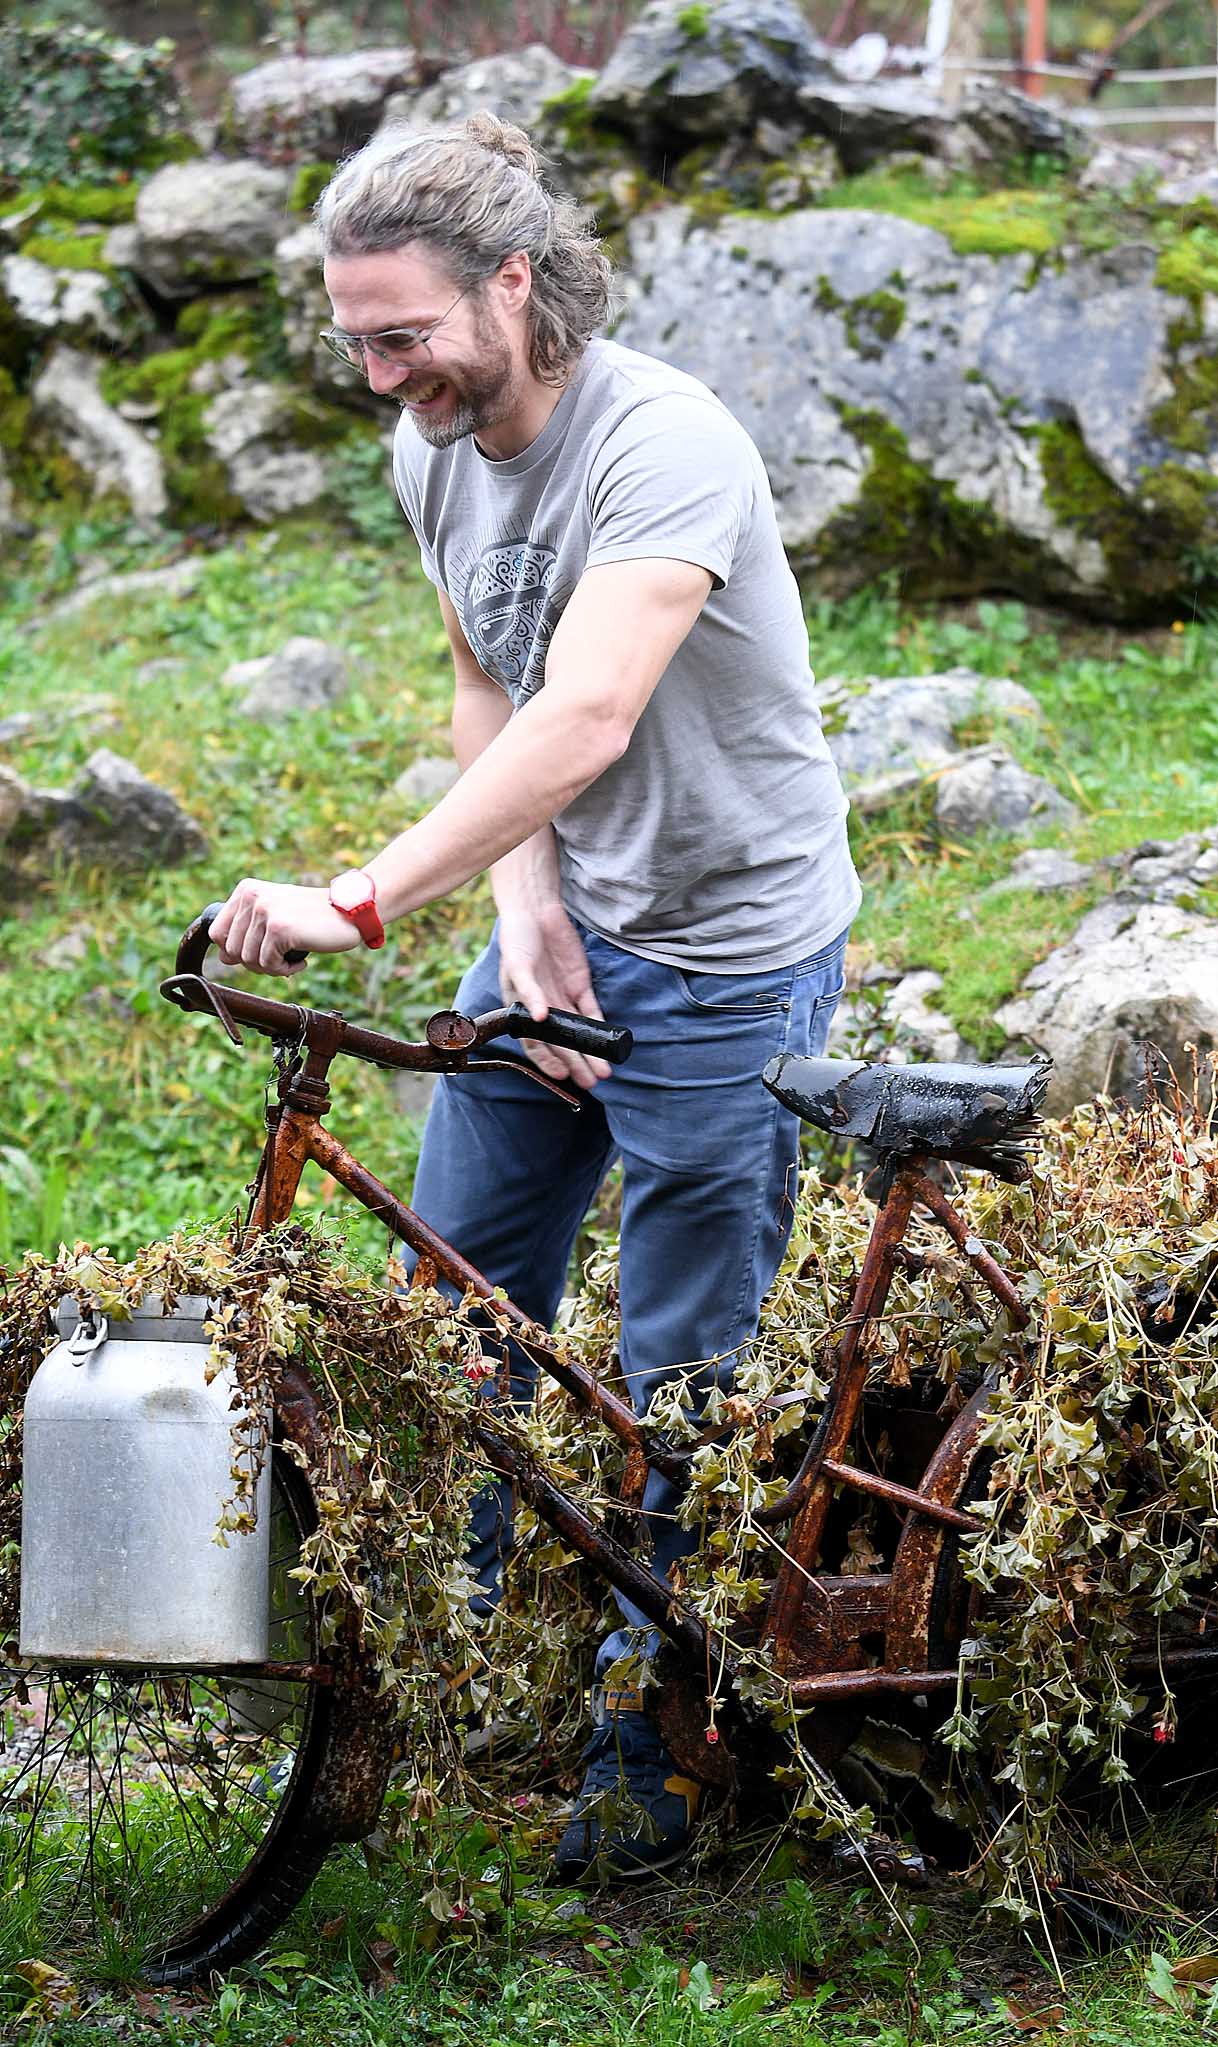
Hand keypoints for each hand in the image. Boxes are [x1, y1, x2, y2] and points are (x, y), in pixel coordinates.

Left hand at [210, 879, 361, 976]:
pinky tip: (301, 960)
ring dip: (272, 968)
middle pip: (231, 951)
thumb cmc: (314, 916)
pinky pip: (268, 964)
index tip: (259, 952)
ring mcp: (265, 911)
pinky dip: (285, 970)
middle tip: (279, 959)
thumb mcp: (275, 913)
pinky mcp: (280, 928)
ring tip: (291, 959)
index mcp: (247, 890)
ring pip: (249, 960)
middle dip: (255, 963)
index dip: (234, 951)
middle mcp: (252, 896)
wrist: (351, 911)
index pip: (217, 932)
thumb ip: (247, 930)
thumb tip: (223, 958)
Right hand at [497, 895, 610, 1089]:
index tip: (562, 1075)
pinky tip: (607, 1042)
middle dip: (576, 1063)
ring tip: (603, 1071)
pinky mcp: (579, 984)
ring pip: (579, 1031)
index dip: (548, 1061)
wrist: (535, 910)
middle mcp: (543, 1007)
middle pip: (562, 1042)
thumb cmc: (517, 938)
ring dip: (590, 1051)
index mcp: (522, 1008)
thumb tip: (539, 1019)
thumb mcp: (517, 964)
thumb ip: (529, 991)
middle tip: (591, 1082)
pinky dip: (598, 1026)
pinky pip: (590, 1010)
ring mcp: (563, 997)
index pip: (535, 1044)